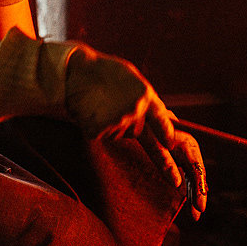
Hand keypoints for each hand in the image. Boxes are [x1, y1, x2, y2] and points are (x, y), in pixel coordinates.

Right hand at [65, 47, 206, 217]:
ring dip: (108, 122)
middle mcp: (136, 112)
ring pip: (116, 134)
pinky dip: (93, 126)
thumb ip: (148, 100)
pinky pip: (99, 135)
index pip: (163, 124)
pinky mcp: (99, 132)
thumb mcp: (131, 79)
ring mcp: (117, 123)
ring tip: (97, 102)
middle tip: (170, 174)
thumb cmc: (103, 73)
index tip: (174, 150)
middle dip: (148, 147)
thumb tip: (170, 118)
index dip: (169, 138)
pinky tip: (87, 110)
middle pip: (138, 133)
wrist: (73, 72)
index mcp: (146, 97)